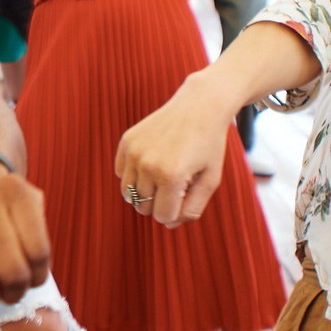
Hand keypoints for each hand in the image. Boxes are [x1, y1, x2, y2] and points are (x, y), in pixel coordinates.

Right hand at [115, 76, 234, 226]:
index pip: (163, 217)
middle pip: (144, 208)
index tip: (188, 193)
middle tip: (178, 183)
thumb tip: (168, 225)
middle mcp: (148, 165)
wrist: (199, 105)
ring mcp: (134, 152)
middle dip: (160, 202)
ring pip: (129, 194)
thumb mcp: (210, 180)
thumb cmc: (209, 145)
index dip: (177, 211)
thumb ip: (192, 209)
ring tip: (163, 176)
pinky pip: (120, 174)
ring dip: (145, 191)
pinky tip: (151, 162)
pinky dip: (134, 175)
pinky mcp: (127, 141)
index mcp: (172, 177)